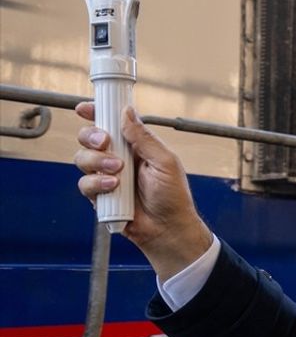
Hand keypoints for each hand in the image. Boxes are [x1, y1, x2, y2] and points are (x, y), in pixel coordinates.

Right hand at [74, 103, 212, 279]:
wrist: (167, 228)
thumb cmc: (173, 196)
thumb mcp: (164, 161)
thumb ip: (144, 137)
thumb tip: (127, 111)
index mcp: (135, 145)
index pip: (111, 123)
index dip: (96, 113)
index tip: (84, 108)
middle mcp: (118, 158)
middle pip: (89, 138)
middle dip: (92, 136)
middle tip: (106, 143)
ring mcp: (106, 176)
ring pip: (82, 159)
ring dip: (96, 162)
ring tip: (117, 172)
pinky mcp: (99, 195)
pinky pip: (84, 183)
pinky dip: (96, 184)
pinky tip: (113, 188)